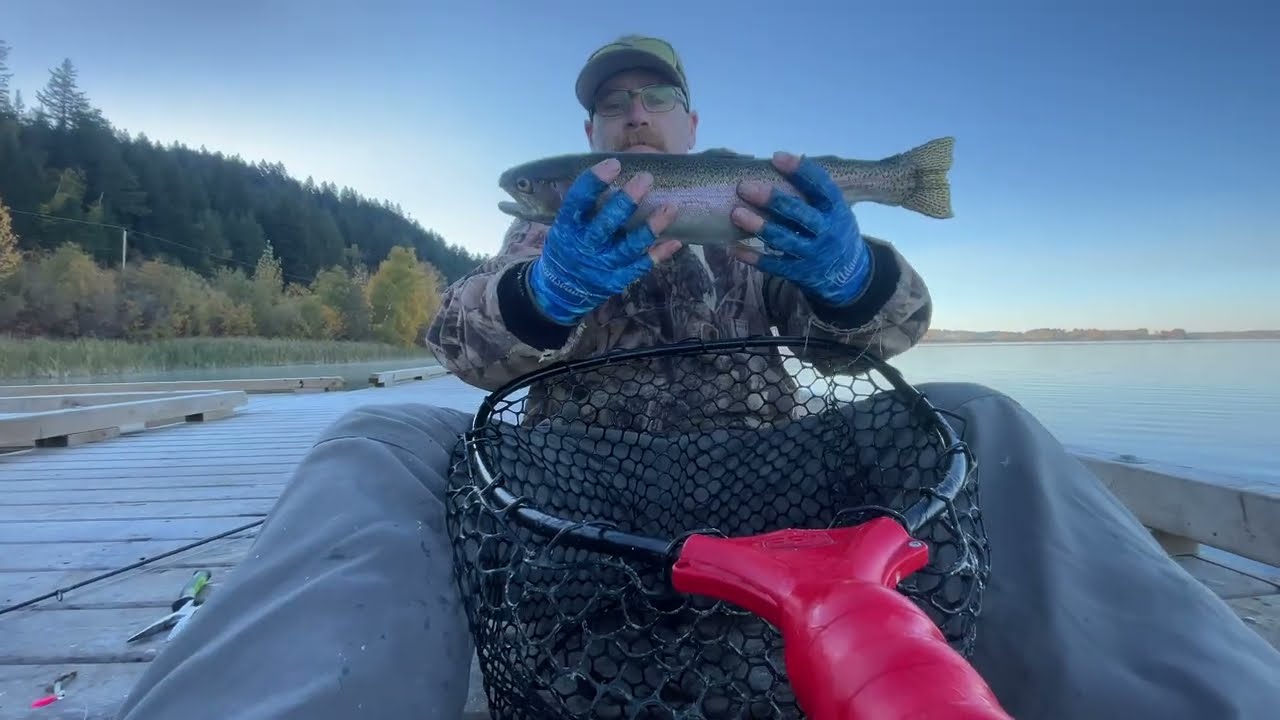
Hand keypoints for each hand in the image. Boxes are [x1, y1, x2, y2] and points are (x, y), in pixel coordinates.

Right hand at [527, 158, 682, 324]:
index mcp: (568, 227)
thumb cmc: (566, 246)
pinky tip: (676, 242)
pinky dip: (658, 255)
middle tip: (646, 179)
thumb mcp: (563, 224)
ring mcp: (602, 265)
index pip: (578, 201)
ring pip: (629, 246)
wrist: (561, 291)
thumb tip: (605, 169)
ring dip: (651, 227)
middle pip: (606, 224)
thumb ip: (581, 203)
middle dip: (626, 201)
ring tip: (671, 207)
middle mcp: (584, 246)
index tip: (614, 164)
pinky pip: (640, 267)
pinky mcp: (616, 280)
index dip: (594, 182)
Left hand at [730, 152, 871, 306]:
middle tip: (744, 187)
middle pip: (799, 213)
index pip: (820, 186)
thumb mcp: (834, 209)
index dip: (800, 171)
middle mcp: (826, 231)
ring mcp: (813, 254)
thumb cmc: (832, 227)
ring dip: (758, 226)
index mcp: (836, 209)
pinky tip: (733, 248)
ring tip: (736, 213)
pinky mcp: (799, 272)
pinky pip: (774, 265)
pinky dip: (753, 257)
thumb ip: (812, 191)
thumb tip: (778, 160)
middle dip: (772, 199)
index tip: (777, 157)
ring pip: (783, 239)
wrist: (847, 272)